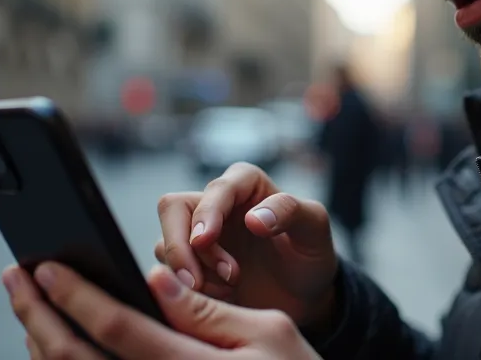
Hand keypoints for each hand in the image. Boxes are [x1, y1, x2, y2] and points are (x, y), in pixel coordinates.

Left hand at [3, 262, 320, 358]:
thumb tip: (156, 278)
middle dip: (35, 315)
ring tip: (28, 308)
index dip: (74, 294)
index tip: (44, 267)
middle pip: (75, 358)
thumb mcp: (270, 332)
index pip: (115, 325)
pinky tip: (56, 346)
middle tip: (15, 279)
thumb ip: (208, 309)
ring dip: (41, 342)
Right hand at [155, 163, 338, 326]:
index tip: (204, 241)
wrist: (304, 296)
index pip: (215, 189)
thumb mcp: (315, 228)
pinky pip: (170, 273)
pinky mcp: (191, 264)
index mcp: (246, 183)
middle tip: (198, 281)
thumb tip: (252, 218)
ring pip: (165, 244)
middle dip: (180, 246)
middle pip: (172, 208)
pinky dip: (189, 289)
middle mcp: (216, 203)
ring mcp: (199, 234)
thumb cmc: (310, 254)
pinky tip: (221, 297)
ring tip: (230, 288)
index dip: (206, 213)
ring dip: (191, 272)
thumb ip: (290, 211)